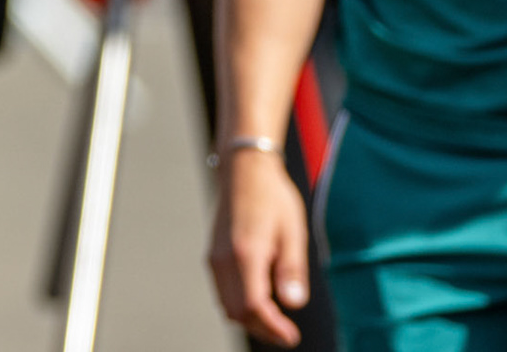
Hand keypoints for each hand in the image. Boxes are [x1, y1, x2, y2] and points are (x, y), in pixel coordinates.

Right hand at [208, 149, 310, 346]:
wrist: (243, 171)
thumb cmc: (273, 198)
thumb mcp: (293, 232)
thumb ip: (292, 269)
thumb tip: (293, 304)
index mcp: (246, 253)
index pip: (253, 306)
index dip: (272, 327)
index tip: (292, 337)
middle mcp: (224, 259)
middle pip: (237, 312)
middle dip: (262, 328)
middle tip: (288, 333)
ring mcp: (215, 258)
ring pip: (226, 305)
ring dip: (250, 319)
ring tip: (277, 320)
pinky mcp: (213, 256)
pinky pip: (223, 291)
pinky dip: (240, 304)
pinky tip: (262, 299)